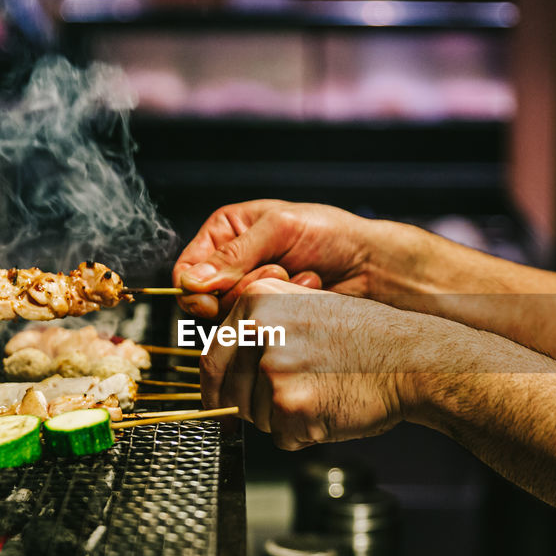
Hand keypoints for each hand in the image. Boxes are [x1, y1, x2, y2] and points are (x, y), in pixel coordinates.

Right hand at [173, 200, 376, 318]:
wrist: (369, 264)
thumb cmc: (330, 234)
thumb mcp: (279, 228)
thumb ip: (235, 254)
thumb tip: (192, 282)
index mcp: (225, 233)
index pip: (185, 270)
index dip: (193, 289)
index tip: (210, 299)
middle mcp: (232, 266)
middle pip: (206, 299)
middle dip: (243, 288)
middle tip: (279, 270)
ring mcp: (251, 294)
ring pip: (231, 315)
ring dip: (268, 296)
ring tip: (298, 277)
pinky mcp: (269, 317)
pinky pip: (258, 326)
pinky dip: (282, 309)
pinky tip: (307, 290)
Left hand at [200, 278, 425, 449]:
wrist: (412, 359)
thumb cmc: (367, 339)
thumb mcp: (306, 309)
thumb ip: (261, 329)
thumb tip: (222, 367)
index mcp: (257, 301)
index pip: (212, 359)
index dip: (217, 390)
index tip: (220, 404)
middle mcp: (258, 330)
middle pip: (231, 394)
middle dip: (256, 407)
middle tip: (296, 398)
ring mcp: (273, 368)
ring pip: (256, 419)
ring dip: (284, 420)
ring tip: (323, 394)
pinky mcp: (290, 404)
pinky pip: (282, 438)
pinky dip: (304, 435)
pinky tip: (331, 409)